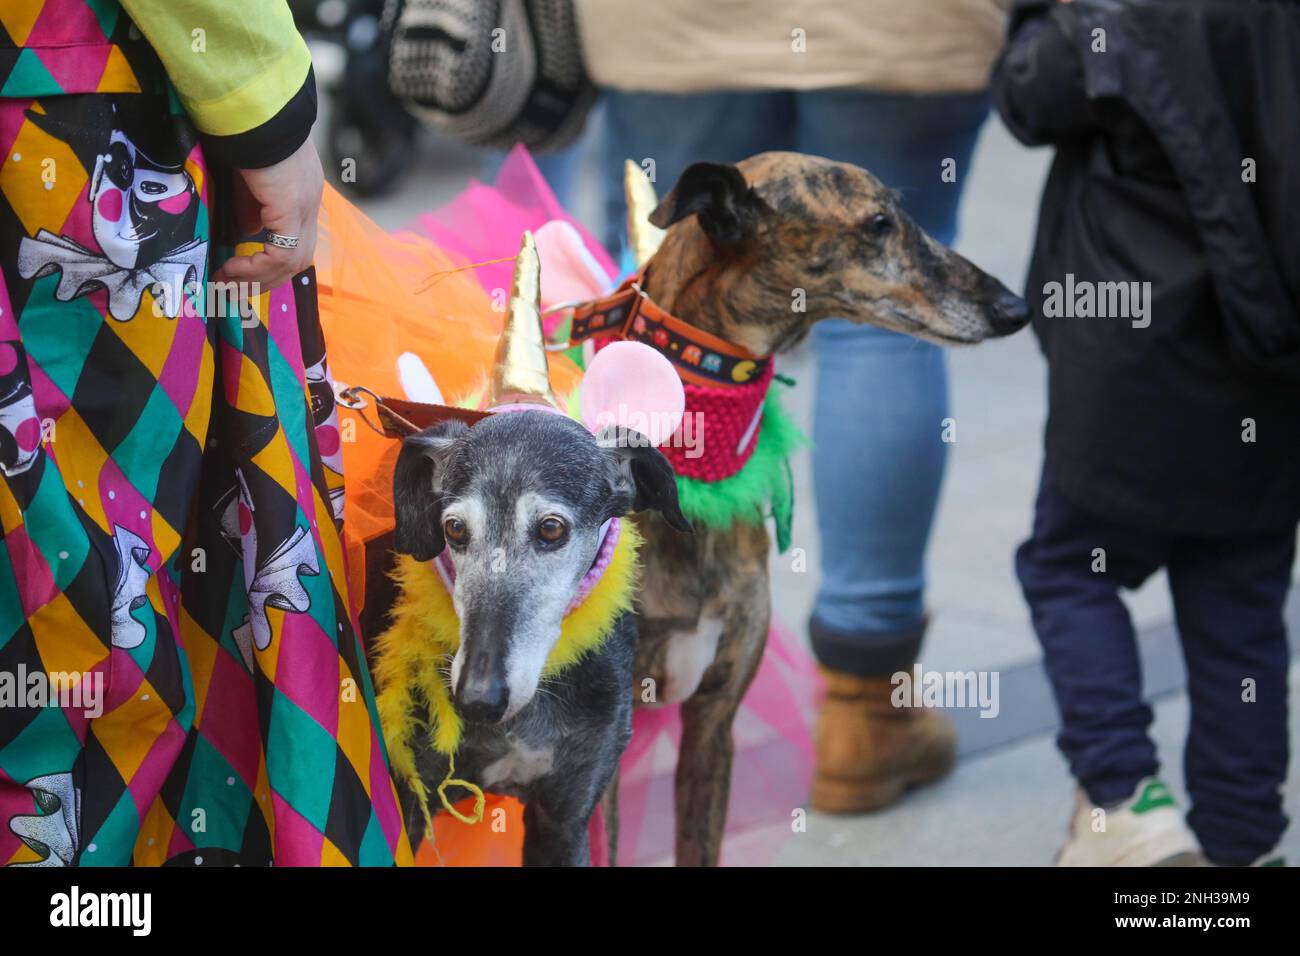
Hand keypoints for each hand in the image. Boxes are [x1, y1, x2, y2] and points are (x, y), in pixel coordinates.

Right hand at [216, 138, 322, 289]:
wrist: (250, 108)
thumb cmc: (241, 132)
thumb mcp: (244, 177)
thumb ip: (248, 206)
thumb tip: (244, 234)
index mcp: (302, 192)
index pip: (297, 240)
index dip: (271, 262)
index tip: (240, 271)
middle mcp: (310, 202)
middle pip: (300, 258)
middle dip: (266, 279)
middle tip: (234, 287)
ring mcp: (305, 206)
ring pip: (294, 263)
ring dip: (258, 278)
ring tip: (228, 281)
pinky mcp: (292, 208)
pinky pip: (281, 254)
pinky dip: (256, 267)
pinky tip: (232, 267)